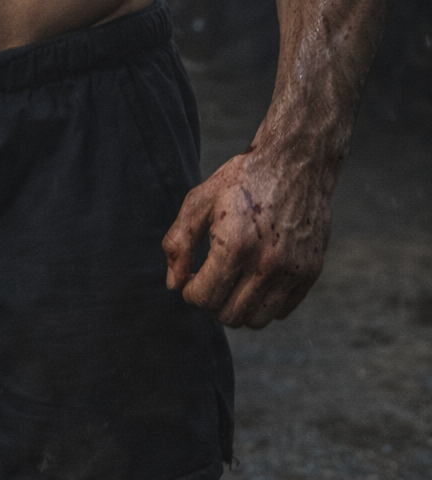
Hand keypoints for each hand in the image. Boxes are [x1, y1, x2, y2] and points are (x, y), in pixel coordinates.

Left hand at [163, 146, 330, 328]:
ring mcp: (292, 271)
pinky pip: (281, 311)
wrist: (295, 162)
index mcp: (235, 244)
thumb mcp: (200, 200)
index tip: (192, 276)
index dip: (191, 292)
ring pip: (256, 321)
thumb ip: (180, 242)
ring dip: (237, 308)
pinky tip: (254, 277)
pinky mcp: (310, 273)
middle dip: (211, 302)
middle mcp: (266, 264)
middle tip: (209, 278)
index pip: (204, 298)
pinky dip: (263, 303)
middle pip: (229, 315)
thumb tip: (174, 284)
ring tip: (231, 282)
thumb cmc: (241, 180)